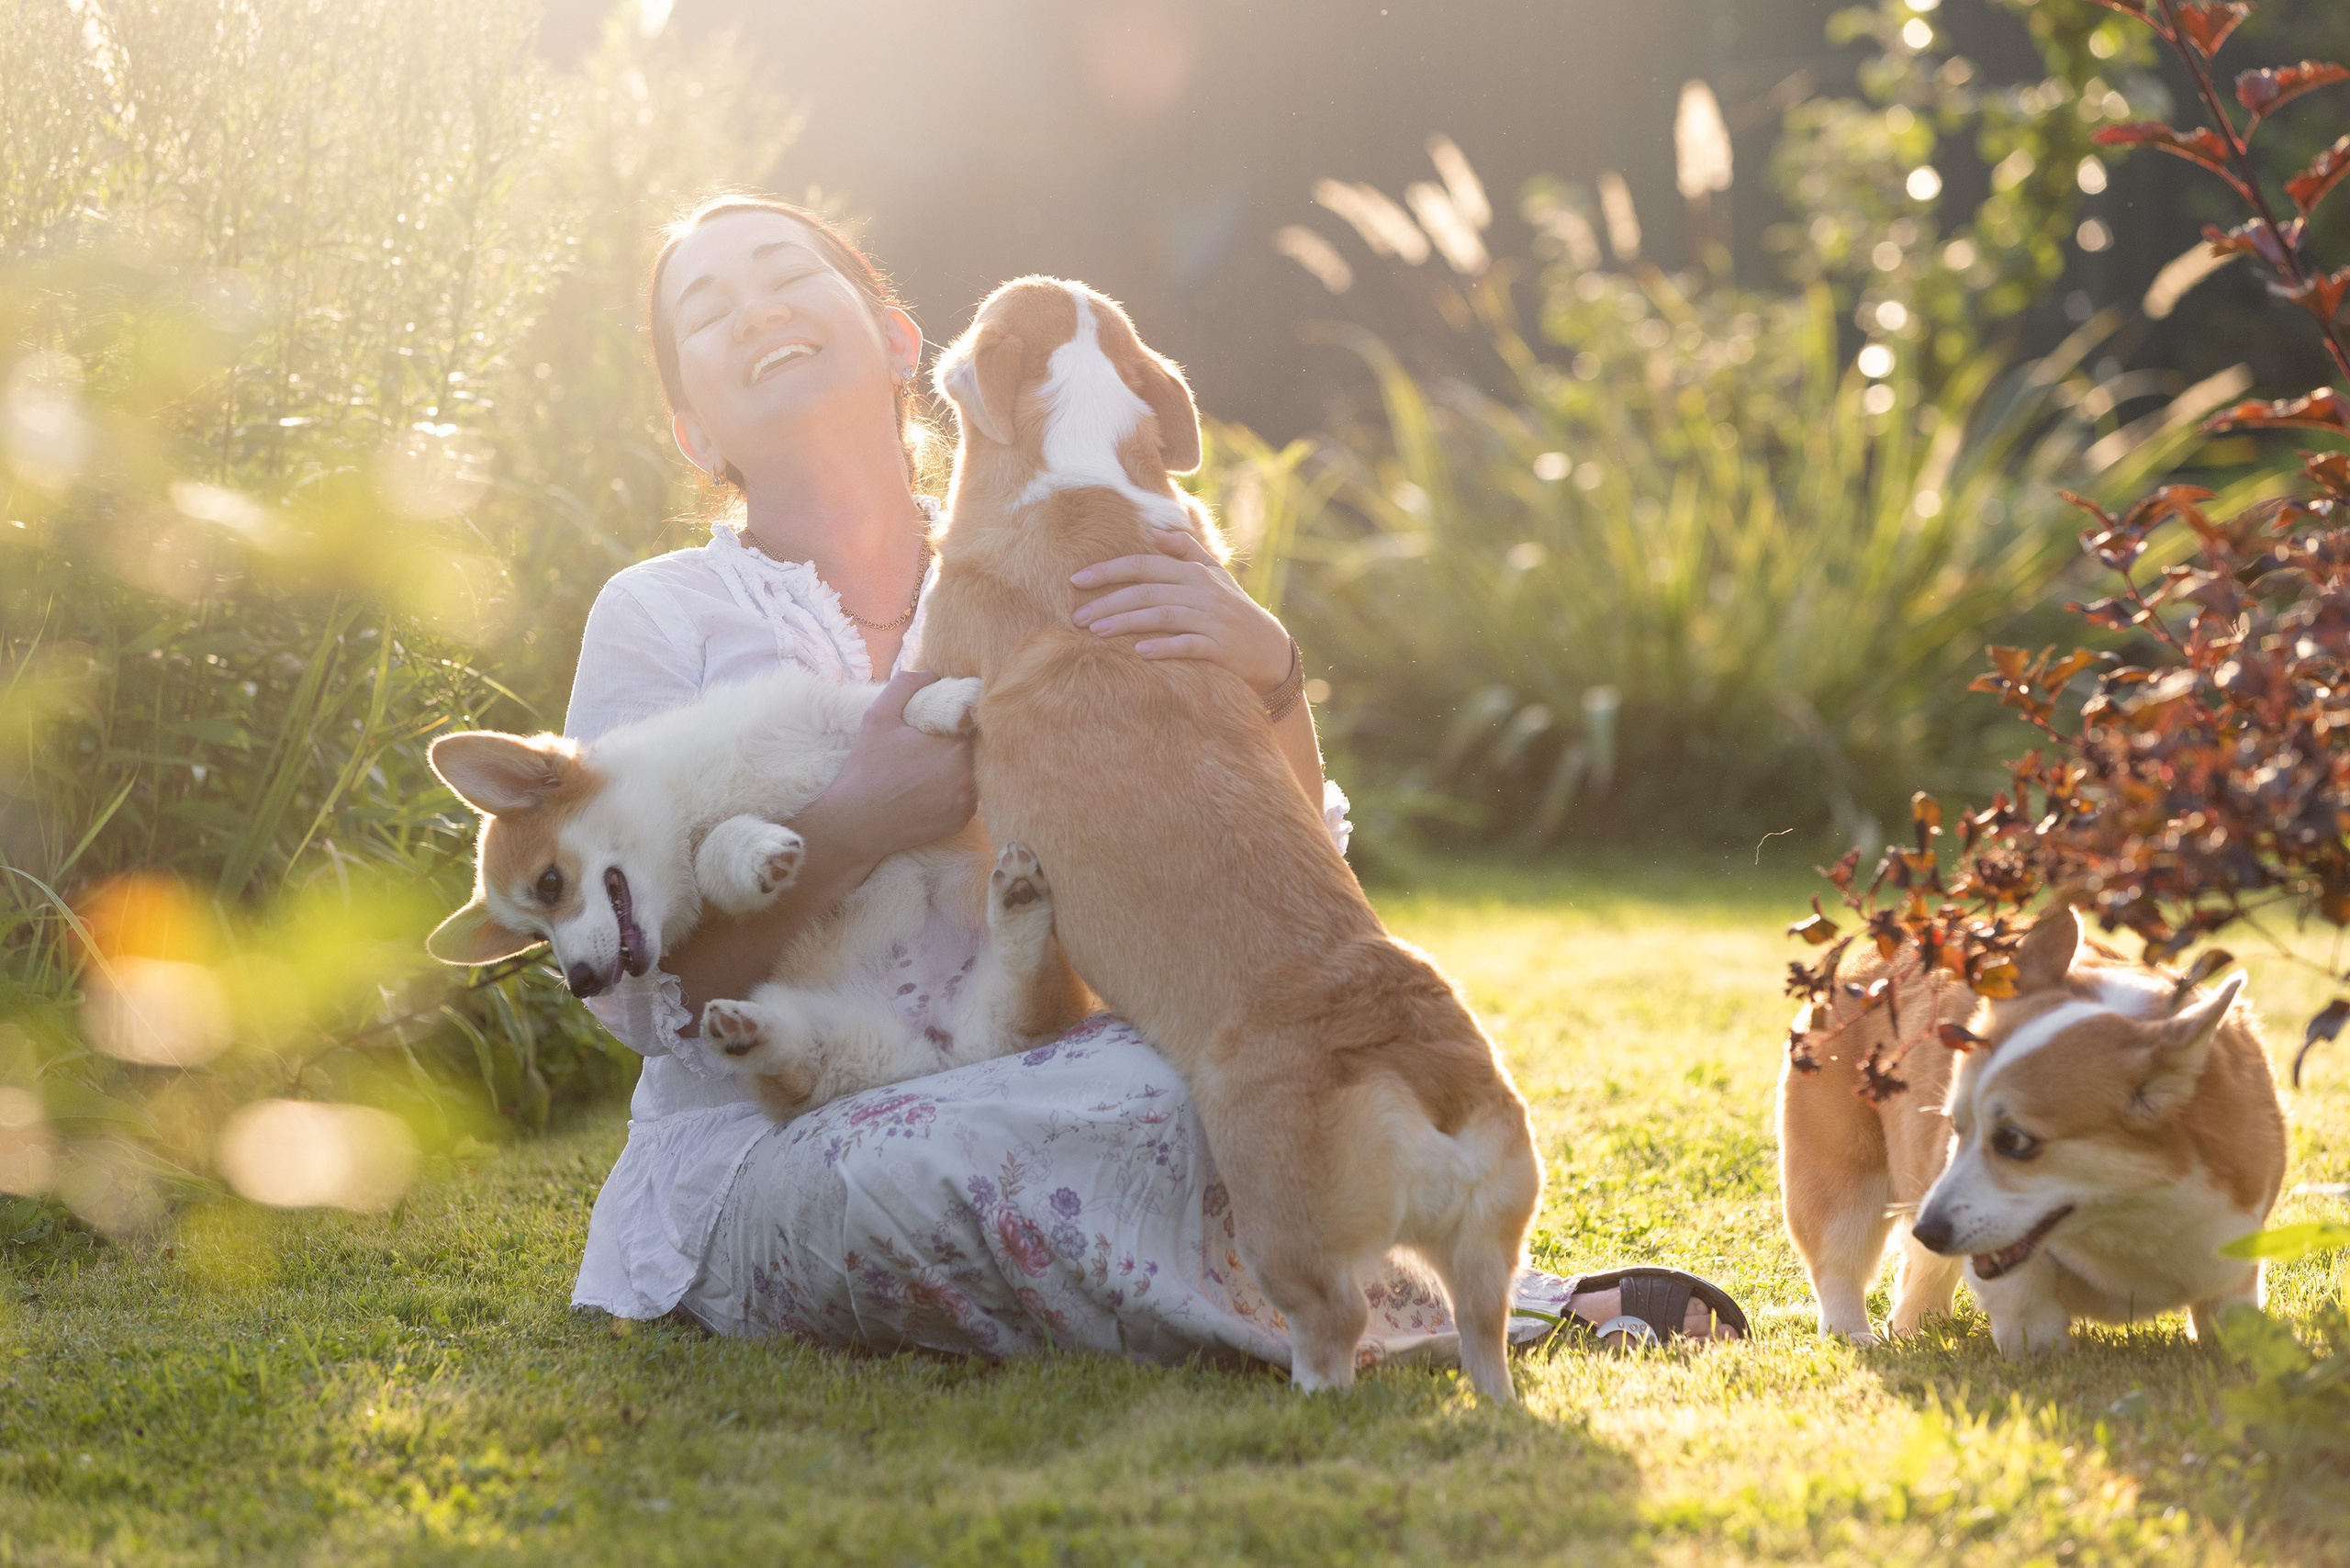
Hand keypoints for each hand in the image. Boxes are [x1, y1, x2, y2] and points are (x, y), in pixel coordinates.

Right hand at [814, 670, 977, 863]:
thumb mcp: (878, 717)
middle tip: (934, 744)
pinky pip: (967, 796)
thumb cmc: (866, 769)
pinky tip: (929, 789)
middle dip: (959, 742)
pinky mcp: (961, 821)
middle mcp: (969, 775)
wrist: (855, 823)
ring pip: (974, 772)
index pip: (973, 721)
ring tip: (929, 767)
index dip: (960, 718)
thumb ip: (906, 686)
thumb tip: (931, 673)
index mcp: (955, 746)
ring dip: (959, 767)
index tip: (943, 722)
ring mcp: (967, 801)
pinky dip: (955, 790)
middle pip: (976, 748)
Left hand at [1069, 527, 1294, 695]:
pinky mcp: (1219, 648)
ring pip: (1162, 617)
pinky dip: (1163, 647)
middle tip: (1077, 616)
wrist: (1270, 649)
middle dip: (1109, 602)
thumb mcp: (1215, 575)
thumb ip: (1187, 551)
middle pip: (1147, 591)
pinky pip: (1188, 646)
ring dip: (1127, 623)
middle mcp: (1201, 592)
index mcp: (1195, 572)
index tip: (1077, 580)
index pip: (1145, 564)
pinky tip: (1139, 652)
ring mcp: (1211, 620)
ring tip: (1096, 632)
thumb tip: (1156, 532)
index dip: (1109, 570)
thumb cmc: (1233, 610)